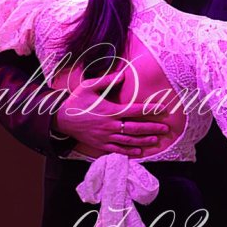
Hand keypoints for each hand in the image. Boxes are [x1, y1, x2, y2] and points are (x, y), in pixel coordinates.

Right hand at [52, 70, 169, 156]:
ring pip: (129, 141)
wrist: (61, 119)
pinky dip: (130, 152)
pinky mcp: (101, 145)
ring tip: (156, 140)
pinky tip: (140, 152)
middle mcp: (110, 126)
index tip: (163, 109)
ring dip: (144, 141)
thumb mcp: (89, 86)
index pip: (135, 110)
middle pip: (136, 129)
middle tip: (166, 129)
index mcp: (110, 111)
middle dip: (152, 129)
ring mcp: (105, 137)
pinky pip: (118, 150)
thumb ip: (107, 80)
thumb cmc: (77, 101)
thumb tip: (123, 74)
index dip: (150, 110)